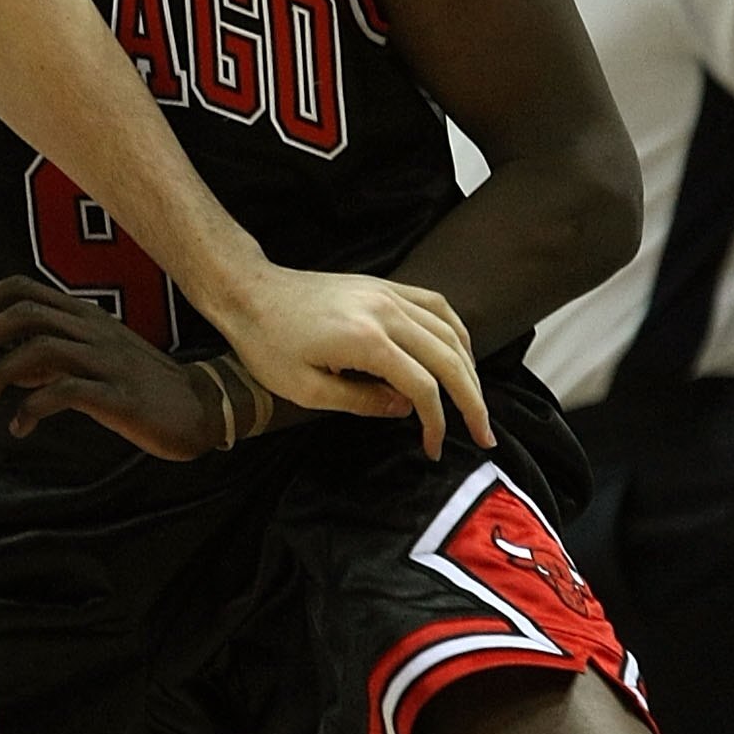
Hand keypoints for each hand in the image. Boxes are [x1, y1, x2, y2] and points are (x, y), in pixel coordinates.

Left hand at [0, 277, 222, 459]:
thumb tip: (3, 361)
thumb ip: (49, 355)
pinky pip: (65, 392)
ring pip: (38, 349)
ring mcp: (106, 360)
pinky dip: (32, 409)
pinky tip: (20, 427)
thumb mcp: (90, 359)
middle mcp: (91, 329)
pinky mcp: (118, 395)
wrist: (198, 407)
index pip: (22, 288)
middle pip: (22, 313)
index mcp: (82, 315)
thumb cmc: (138, 384)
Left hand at [218, 266, 488, 458]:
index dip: (435, 421)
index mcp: (366, 341)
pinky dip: (455, 331)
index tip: (434, 447)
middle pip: (448, 357)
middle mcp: (386, 312)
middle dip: (471, 400)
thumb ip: (361, 401)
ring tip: (474, 400)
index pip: (421, 386)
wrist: (249, 293)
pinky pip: (436, 305)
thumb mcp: (305, 389)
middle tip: (483, 433)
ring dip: (469, 366)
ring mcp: (388, 294)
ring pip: (450, 329)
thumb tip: (406, 408)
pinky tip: (459, 353)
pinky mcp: (383, 286)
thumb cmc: (266, 344)